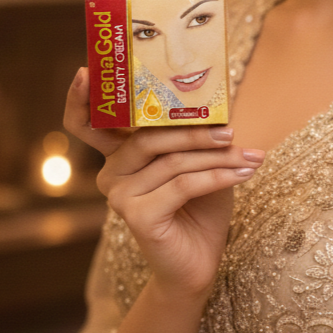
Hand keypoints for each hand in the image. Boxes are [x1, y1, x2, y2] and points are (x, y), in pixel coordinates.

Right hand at [64, 67, 263, 299]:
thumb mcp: (201, 162)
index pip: (89, 123)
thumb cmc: (201, 206)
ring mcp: (119, 195)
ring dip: (218, 156)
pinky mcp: (136, 216)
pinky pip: (183, 185)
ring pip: (173, 161)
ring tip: (251, 156)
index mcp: (120, 155)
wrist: (200, 261)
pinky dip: (219, 176)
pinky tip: (244, 173)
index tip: (85, 71)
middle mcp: (111, 173)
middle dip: (197, 132)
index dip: (82, 99)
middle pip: (149, 137)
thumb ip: (196, 135)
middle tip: (233, 131)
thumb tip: (222, 108)